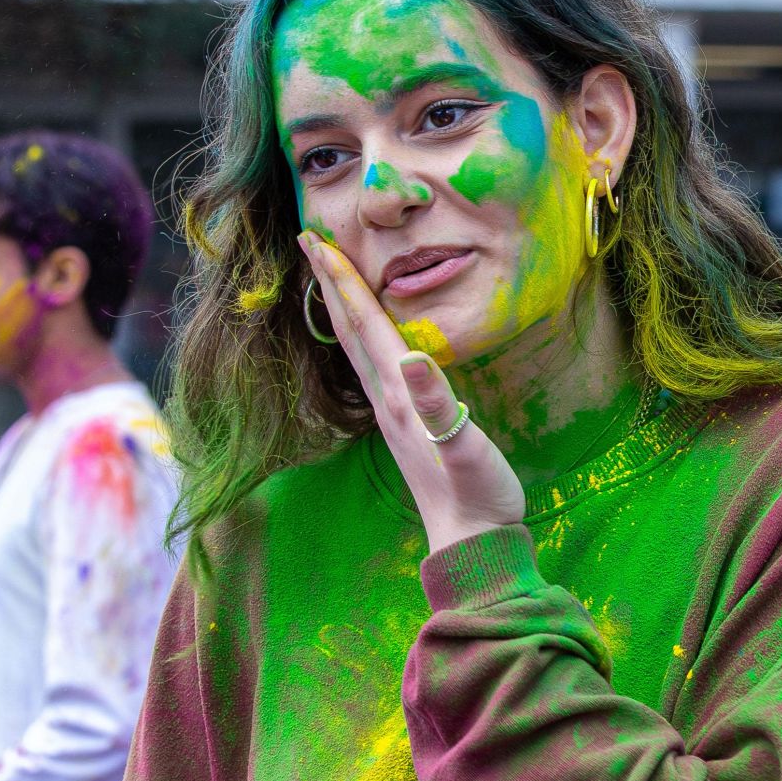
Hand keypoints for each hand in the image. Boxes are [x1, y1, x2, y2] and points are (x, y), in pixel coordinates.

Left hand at [300, 232, 524, 552]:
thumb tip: (414, 361)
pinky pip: (373, 366)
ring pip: (356, 345)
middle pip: (350, 328)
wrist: (471, 540)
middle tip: (307, 240)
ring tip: (327, 275)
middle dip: (329, 281)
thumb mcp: (463, 447)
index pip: (366, 324)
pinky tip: (366, 336)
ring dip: (340, 305)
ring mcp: (391, 412)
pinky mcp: (403, 423)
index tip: (317, 241)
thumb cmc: (474, 493)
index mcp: (399, 394)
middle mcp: (386, 398)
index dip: (343, 280)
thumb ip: (438, 405)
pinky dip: (362, 337)